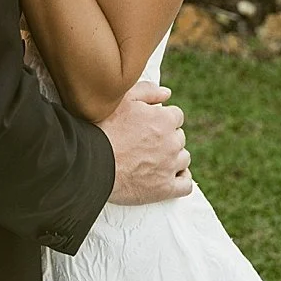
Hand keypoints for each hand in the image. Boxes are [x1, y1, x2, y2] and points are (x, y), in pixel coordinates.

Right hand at [102, 82, 192, 204]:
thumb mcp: (122, 99)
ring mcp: (170, 167)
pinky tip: (172, 175)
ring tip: (155, 158)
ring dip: (174, 157)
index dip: (163, 118)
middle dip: (168, 137)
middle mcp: (171, 142)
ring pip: (183, 159)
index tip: (151, 123)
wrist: (94, 162)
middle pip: (179, 137)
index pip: (177, 115)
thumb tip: (167, 93)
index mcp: (163, 119)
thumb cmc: (105, 128)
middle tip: (148, 140)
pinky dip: (182, 179)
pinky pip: (186, 184)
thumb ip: (148, 91)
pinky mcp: (166, 188)